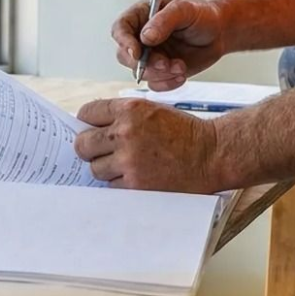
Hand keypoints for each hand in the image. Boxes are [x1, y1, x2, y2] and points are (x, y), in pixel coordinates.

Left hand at [73, 98, 223, 192]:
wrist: (211, 154)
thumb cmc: (186, 133)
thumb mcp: (153, 110)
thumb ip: (124, 116)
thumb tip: (96, 127)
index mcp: (130, 109)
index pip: (88, 113)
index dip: (87, 122)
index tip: (90, 129)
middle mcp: (125, 133)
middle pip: (83, 144)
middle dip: (90, 148)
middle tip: (101, 151)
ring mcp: (128, 160)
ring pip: (95, 168)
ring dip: (106, 168)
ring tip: (126, 165)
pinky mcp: (134, 184)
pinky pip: (111, 185)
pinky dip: (120, 183)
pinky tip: (136, 176)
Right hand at [112, 0, 226, 90]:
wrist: (220, 33)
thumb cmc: (202, 15)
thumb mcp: (185, 10)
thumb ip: (164, 21)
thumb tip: (145, 37)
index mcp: (141, 16)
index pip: (120, 29)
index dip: (124, 43)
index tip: (136, 54)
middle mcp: (140, 37)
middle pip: (125, 56)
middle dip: (145, 64)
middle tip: (166, 64)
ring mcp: (150, 56)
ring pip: (140, 73)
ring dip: (160, 74)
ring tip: (181, 67)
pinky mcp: (160, 72)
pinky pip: (154, 85)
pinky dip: (167, 84)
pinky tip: (182, 75)